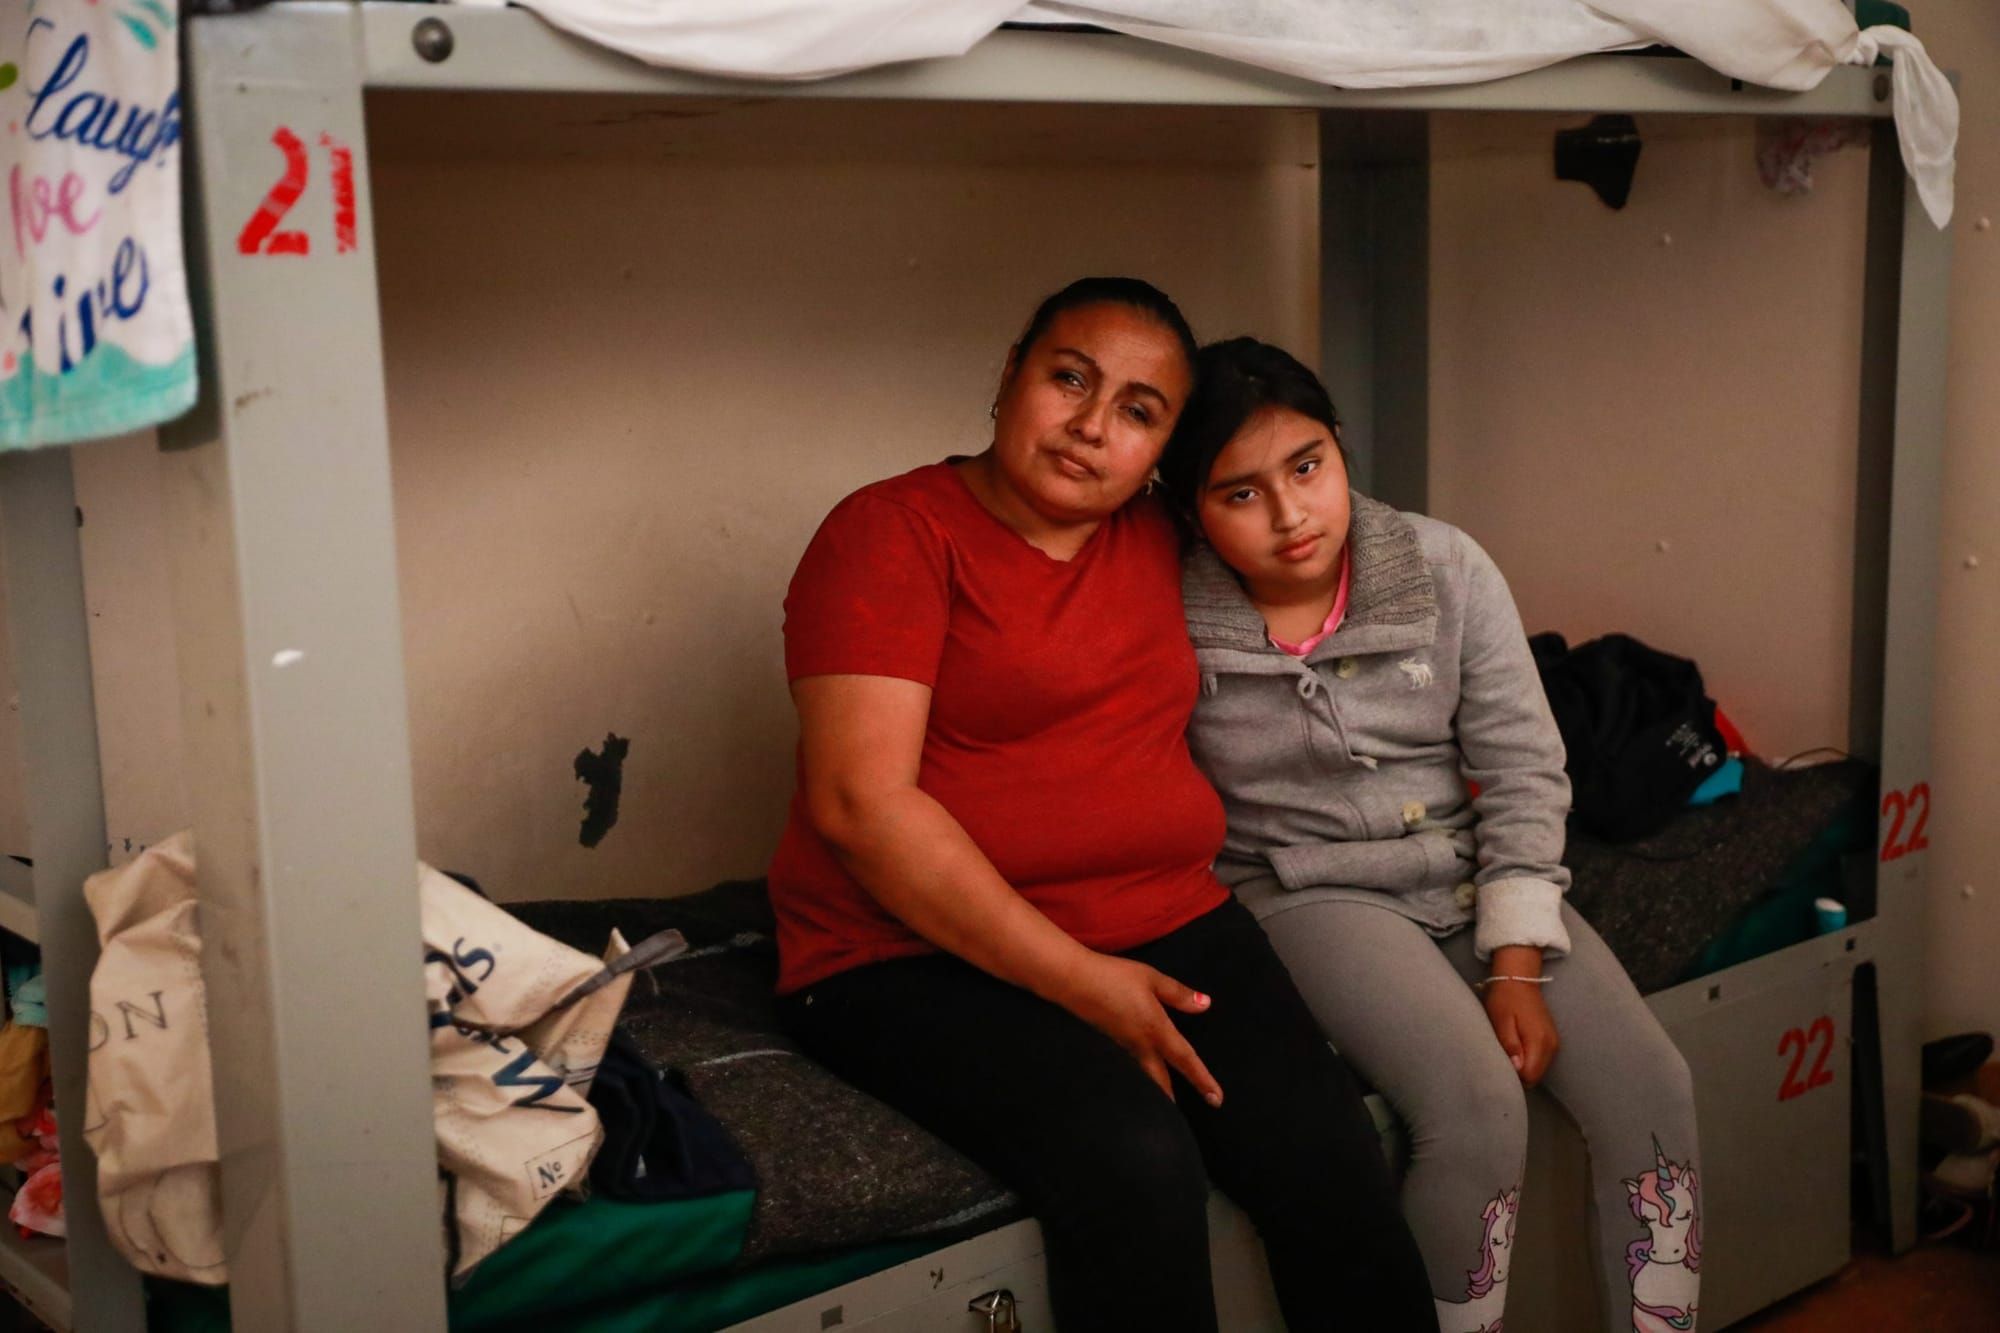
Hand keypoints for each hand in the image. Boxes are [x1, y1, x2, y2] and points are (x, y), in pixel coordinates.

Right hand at [1055, 954, 1223, 1106]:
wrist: (1071, 980)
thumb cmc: (1113, 976)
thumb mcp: (1151, 978)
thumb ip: (1178, 994)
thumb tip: (1206, 1004)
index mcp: (1156, 1029)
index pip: (1185, 1060)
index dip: (1202, 1080)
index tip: (1217, 1100)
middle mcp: (1140, 1044)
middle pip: (1161, 1080)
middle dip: (1174, 1099)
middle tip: (1185, 1116)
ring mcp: (1122, 1046)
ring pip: (1144, 1076)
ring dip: (1157, 1091)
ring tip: (1167, 1102)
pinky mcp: (1109, 1041)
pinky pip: (1131, 1066)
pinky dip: (1141, 1077)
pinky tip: (1142, 1074)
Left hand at [1484, 947, 1558, 1086]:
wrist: (1519, 980)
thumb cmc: (1506, 999)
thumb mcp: (1501, 1021)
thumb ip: (1510, 1045)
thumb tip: (1517, 1068)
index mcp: (1539, 1041)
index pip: (1530, 1076)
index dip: (1514, 1076)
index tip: (1501, 1064)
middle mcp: (1552, 1046)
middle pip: (1535, 1077)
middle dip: (1518, 1074)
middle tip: (1502, 1058)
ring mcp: (1554, 1043)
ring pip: (1538, 1070)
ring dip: (1523, 1067)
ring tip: (1508, 1051)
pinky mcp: (1552, 1040)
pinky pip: (1540, 1060)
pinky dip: (1529, 1060)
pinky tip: (1516, 1048)